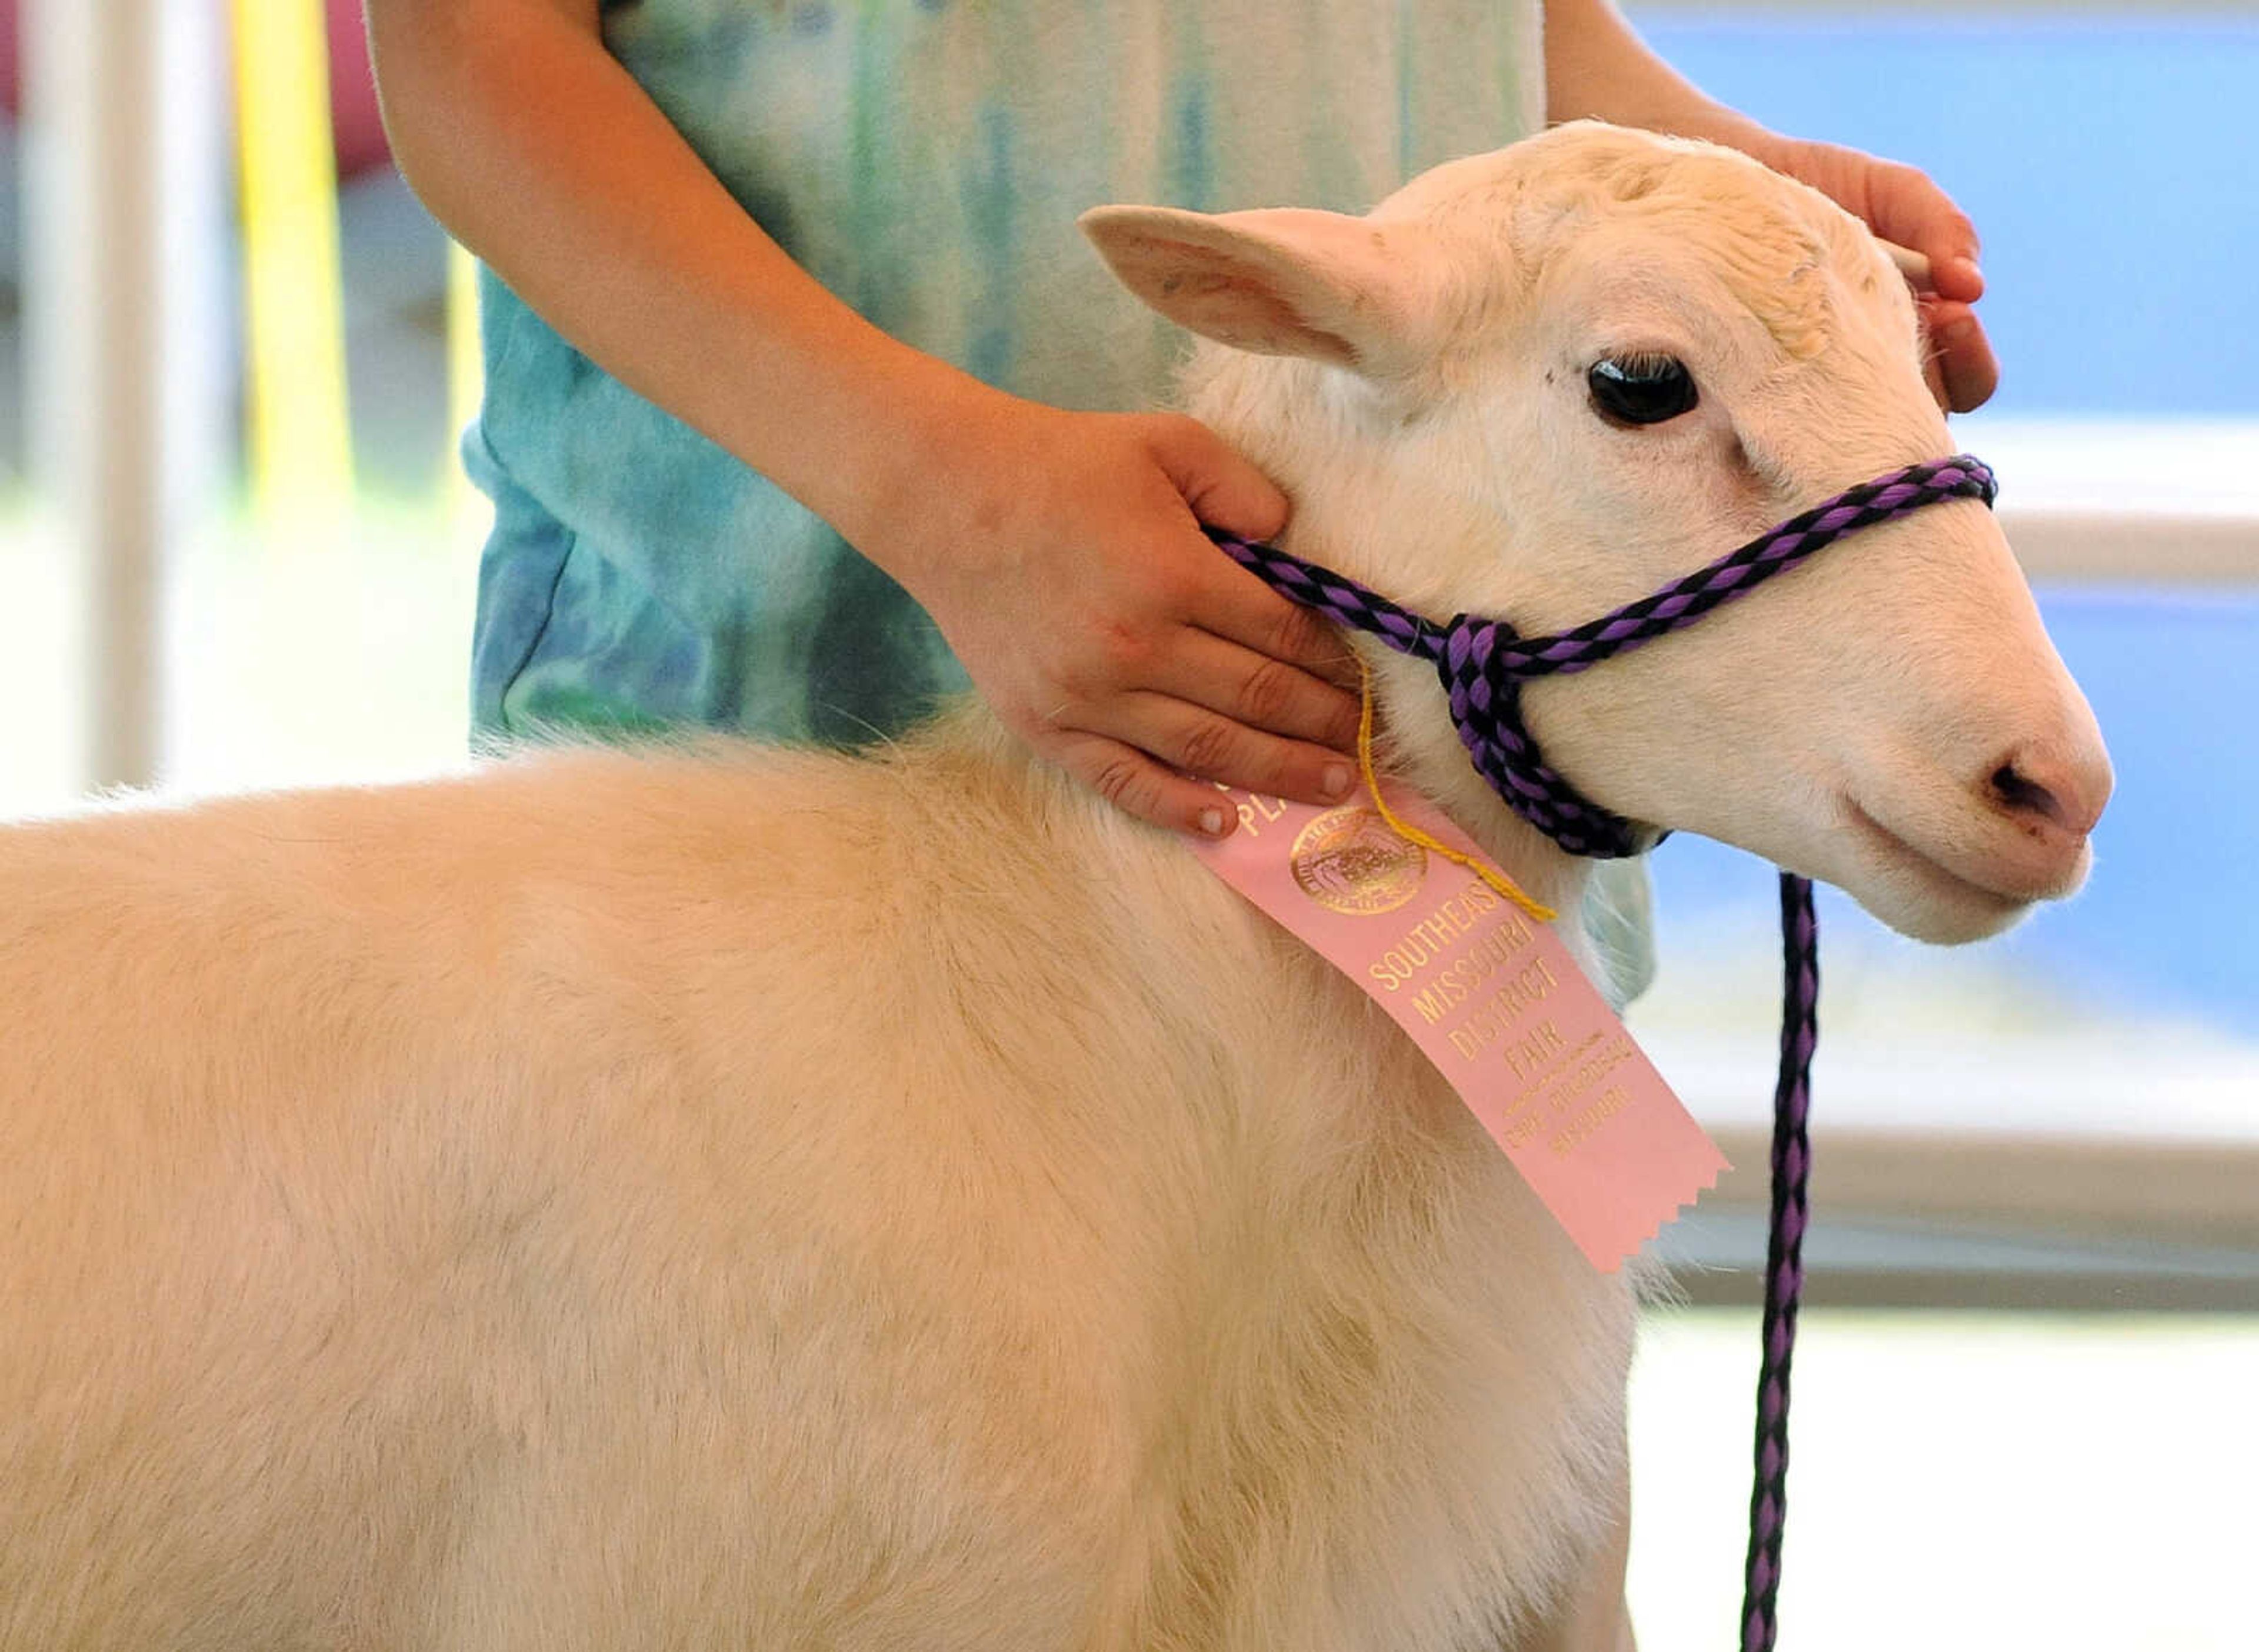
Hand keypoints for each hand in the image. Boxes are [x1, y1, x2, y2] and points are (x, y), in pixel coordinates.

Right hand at [865, 384, 1363, 836]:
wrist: (945, 498)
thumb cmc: (1064, 463)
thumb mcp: (1168, 441)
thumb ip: (1245, 489)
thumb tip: (1294, 548)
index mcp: (1174, 576)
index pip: (1284, 637)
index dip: (1335, 666)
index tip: (1368, 684)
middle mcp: (1137, 648)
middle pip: (1258, 701)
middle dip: (1326, 727)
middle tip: (1370, 748)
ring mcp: (1089, 696)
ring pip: (1207, 751)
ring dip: (1280, 774)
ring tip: (1335, 789)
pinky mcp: (1047, 725)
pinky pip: (1125, 782)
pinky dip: (1179, 809)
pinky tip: (1228, 822)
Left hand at [1741, 133, 1998, 412]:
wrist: (1730, 189)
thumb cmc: (1817, 190)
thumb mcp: (1889, 194)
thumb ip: (1941, 227)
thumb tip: (1972, 286)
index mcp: (1917, 336)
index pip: (1967, 381)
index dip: (1972, 361)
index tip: (1955, 312)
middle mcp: (1874, 373)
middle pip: (1927, 417)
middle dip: (1945, 374)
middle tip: (1936, 321)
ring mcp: (1822, 390)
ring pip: (1865, 425)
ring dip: (1881, 390)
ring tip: (1866, 335)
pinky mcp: (1765, 395)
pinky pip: (1791, 419)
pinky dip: (1805, 397)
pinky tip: (1799, 360)